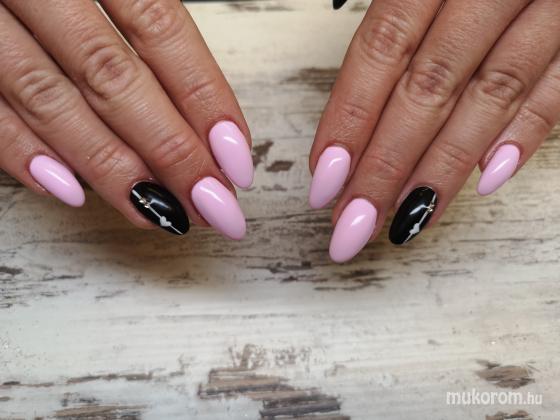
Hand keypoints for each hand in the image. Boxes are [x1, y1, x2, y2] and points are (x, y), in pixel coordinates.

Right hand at [0, 0, 252, 238]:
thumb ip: (132, 21)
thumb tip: (189, 110)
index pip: (162, 29)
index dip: (205, 98)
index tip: (236, 159)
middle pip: (113, 74)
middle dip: (171, 150)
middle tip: (212, 205)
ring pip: (50, 97)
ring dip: (109, 165)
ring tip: (157, 212)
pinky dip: (20, 150)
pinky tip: (66, 190)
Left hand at [310, 0, 559, 261]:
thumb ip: (402, 11)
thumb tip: (364, 91)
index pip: (382, 49)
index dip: (349, 119)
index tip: (324, 180)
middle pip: (427, 86)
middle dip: (384, 165)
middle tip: (350, 225)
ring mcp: (552, 2)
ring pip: (489, 96)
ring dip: (442, 168)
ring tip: (404, 222)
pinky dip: (525, 134)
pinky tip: (485, 183)